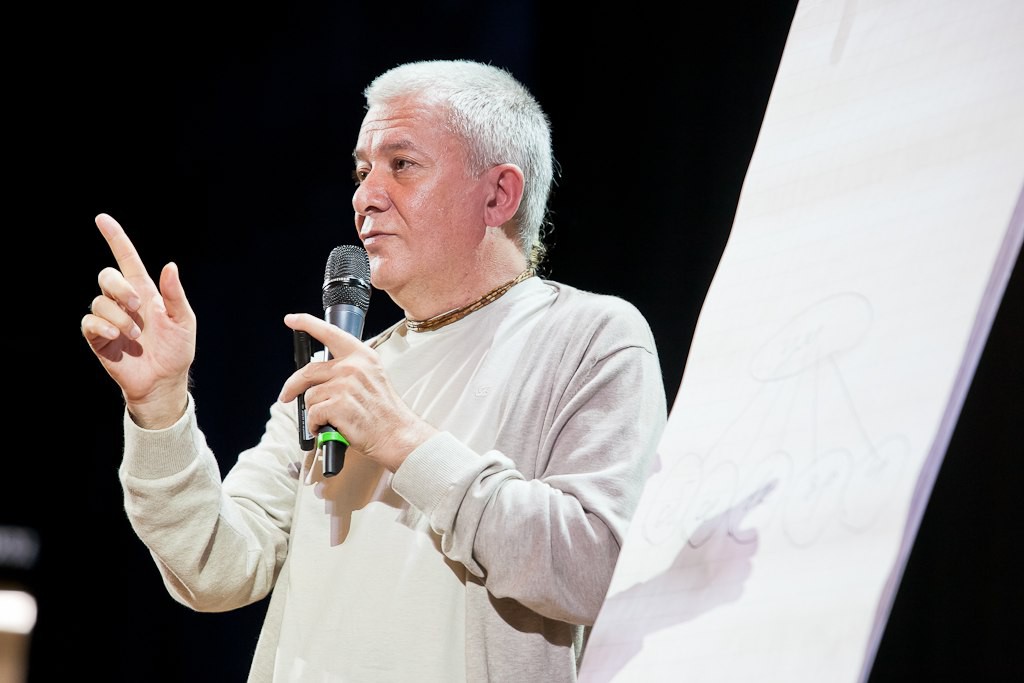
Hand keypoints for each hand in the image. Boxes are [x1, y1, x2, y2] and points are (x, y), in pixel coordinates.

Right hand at [80, 213, 196, 427]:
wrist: (165, 381)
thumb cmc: (177, 351)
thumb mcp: (184, 321)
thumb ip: (175, 294)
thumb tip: (169, 266)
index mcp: (145, 292)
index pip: (127, 259)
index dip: (115, 238)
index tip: (102, 219)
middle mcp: (124, 302)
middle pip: (106, 275)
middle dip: (119, 287)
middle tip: (137, 306)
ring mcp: (110, 319)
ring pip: (99, 301)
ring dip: (119, 317)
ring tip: (134, 336)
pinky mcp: (99, 338)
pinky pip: (89, 322)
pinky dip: (103, 326)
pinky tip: (118, 338)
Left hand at [279, 313, 436, 470]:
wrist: (396, 433)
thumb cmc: (383, 411)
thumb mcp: (372, 378)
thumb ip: (348, 369)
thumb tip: (319, 375)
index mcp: (362, 356)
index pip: (330, 333)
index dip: (307, 323)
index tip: (291, 319)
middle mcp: (353, 366)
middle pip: (308, 371)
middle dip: (292, 386)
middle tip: (287, 395)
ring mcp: (345, 385)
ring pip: (310, 396)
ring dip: (314, 411)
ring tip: (328, 419)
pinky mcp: (338, 405)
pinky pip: (312, 413)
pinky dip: (315, 424)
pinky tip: (327, 427)